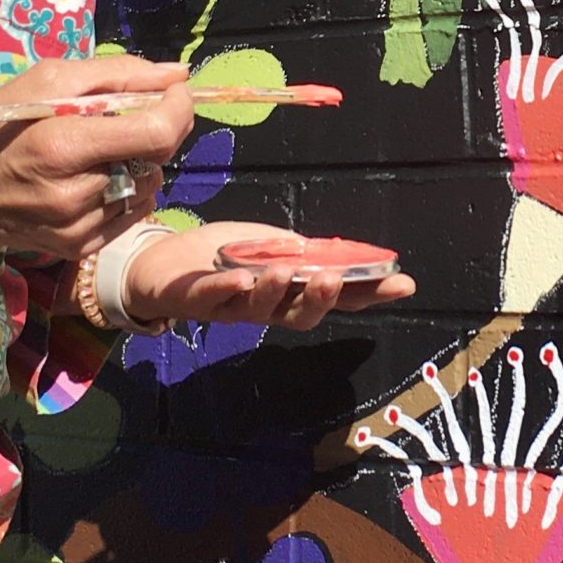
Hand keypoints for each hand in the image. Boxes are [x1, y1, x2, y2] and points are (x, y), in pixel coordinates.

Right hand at [0, 57, 192, 260]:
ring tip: (98, 151)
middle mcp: (74, 193)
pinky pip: (130, 215)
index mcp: (65, 143)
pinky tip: (94, 178)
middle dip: (154, 133)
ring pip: (147, 189)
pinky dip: (126, 192)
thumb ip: (119, 74)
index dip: (179, 109)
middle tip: (122, 119)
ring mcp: (76, 228)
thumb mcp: (50, 79)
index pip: (157, 134)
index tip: (175, 92)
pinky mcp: (77, 248)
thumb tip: (178, 75)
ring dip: (139, 165)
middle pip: (156, 161)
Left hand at [124, 220, 416, 333]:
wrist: (159, 264)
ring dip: (273, 291)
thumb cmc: (220, 256)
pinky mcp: (194, 300)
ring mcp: (229, 308)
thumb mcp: (267, 246)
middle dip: (320, 299)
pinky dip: (224, 289)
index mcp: (288, 293)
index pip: (336, 297)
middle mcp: (264, 308)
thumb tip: (341, 255)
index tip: (403, 284)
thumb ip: (298, 253)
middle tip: (335, 280)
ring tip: (283, 271)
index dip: (369, 294)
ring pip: (257, 310)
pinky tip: (238, 277)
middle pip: (299, 316)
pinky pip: (211, 298)